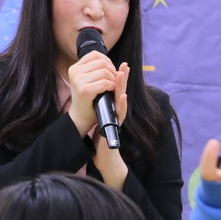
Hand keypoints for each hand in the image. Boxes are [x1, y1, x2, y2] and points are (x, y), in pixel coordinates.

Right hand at [66, 50, 119, 135]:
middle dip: (112, 72)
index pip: (95, 55)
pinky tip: (110, 91)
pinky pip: (104, 82)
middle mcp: (74, 71)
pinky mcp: (84, 90)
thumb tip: (126, 65)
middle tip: (114, 83)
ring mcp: (78, 80)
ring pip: (104, 71)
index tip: (111, 73)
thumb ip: (108, 72)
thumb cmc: (91, 100)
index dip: (107, 62)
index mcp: (76, 67)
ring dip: (113, 80)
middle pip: (102, 62)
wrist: (83, 118)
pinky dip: (111, 86)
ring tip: (112, 88)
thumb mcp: (97, 83)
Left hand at [92, 61, 130, 188]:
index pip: (115, 89)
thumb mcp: (100, 117)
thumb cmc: (102, 138)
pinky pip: (119, 115)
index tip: (119, 64)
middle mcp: (116, 111)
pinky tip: (122, 97)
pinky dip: (121, 105)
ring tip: (122, 74)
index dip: (118, 77)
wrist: (104, 155)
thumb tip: (96, 94)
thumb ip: (101, 106)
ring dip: (122, 87)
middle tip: (124, 65)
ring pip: (121, 101)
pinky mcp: (115, 127)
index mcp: (111, 107)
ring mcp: (117, 118)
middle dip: (122, 78)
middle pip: (120, 91)